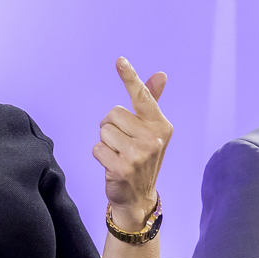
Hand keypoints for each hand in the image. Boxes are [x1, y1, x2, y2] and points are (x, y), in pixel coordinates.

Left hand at [93, 57, 171, 229]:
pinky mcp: (123, 168)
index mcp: (161, 125)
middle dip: (111, 127)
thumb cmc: (142, 158)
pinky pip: (97, 148)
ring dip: (105, 142)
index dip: (130, 77)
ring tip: (118, 154)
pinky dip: (100, 156)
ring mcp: (139, 154)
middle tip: (122, 143)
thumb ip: (151, 101)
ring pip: (104, 131)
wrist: (138, 197)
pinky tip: (112, 165)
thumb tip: (161, 75)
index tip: (120, 61)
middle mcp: (153, 138)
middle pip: (113, 113)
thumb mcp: (150, 131)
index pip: (142, 96)